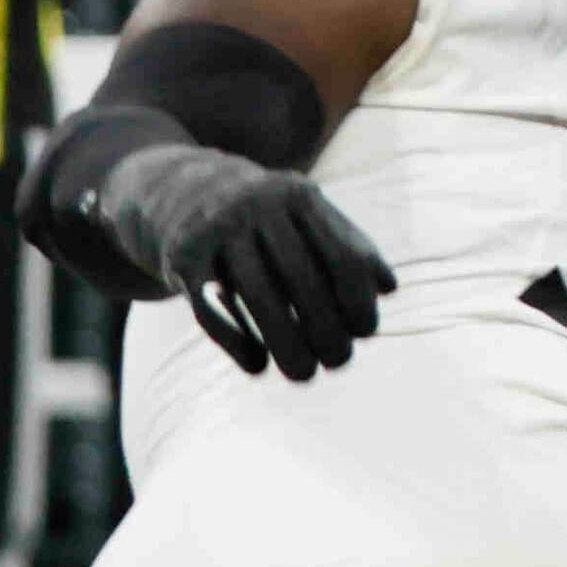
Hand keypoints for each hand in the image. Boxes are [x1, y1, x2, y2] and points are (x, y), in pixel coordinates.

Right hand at [98, 143, 395, 380]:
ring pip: (256, 295)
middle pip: (300, 278)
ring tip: (304, 375)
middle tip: (338, 362)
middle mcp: (254, 206)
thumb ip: (348, 245)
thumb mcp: (306, 216)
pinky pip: (210, 307)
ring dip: (285, 342)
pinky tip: (257, 366)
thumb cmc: (261, 215)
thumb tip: (389, 289)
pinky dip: (236, 341)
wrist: (177, 192)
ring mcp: (213, 229)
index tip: (366, 333)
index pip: (340, 254)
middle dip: (325, 327)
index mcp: (297, 195)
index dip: (358, 299)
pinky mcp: (179, 257)